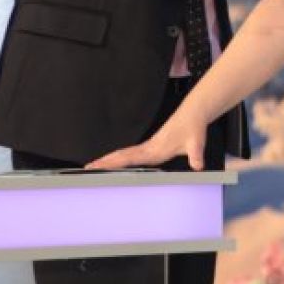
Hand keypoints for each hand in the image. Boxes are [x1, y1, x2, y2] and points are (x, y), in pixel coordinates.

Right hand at [86, 109, 207, 170]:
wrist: (193, 114)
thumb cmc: (193, 128)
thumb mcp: (196, 142)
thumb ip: (196, 154)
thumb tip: (198, 165)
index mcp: (155, 150)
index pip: (129, 158)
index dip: (113, 163)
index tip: (98, 167)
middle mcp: (148, 148)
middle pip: (121, 156)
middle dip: (104, 162)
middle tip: (85, 169)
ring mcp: (148, 147)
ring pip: (124, 154)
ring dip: (108, 160)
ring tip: (92, 167)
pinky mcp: (151, 147)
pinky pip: (130, 154)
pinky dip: (119, 159)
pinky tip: (114, 164)